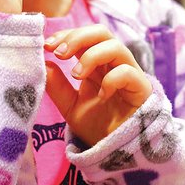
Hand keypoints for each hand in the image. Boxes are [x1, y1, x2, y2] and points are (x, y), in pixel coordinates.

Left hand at [45, 25, 152, 145]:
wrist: (117, 152)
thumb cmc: (97, 125)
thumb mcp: (69, 105)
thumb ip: (57, 85)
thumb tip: (43, 61)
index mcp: (96, 63)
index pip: (84, 35)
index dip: (67, 35)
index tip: (47, 45)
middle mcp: (113, 63)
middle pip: (101, 32)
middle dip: (78, 37)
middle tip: (60, 54)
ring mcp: (129, 73)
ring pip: (116, 46)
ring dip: (92, 56)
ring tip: (76, 75)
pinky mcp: (141, 88)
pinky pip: (128, 72)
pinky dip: (112, 79)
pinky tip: (102, 95)